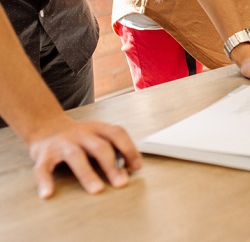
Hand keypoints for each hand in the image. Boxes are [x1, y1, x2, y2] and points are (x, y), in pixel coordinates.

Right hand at [27, 117, 141, 198]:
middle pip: (99, 147)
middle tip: (121, 183)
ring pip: (75, 157)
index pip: (117, 134)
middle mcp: (80, 133)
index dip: (129, 149)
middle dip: (111, 165)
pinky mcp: (43, 155)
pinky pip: (43, 168)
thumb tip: (133, 167)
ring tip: (97, 189)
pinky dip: (45, 181)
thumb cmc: (80, 137)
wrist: (46, 126)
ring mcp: (62, 143)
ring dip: (87, 174)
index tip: (136, 167)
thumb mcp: (98, 135)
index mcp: (97, 128)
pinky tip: (48, 193)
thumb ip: (114, 148)